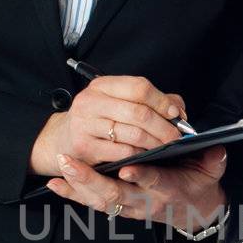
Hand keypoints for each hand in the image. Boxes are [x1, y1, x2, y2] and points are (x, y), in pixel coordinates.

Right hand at [30, 74, 185, 176]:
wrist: (64, 139)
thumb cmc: (99, 120)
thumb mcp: (120, 103)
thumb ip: (151, 102)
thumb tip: (178, 109)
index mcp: (102, 85)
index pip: (139, 87)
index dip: (162, 101)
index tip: (176, 113)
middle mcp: (90, 101)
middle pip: (138, 112)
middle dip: (163, 126)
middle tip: (176, 137)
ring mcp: (85, 124)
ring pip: (133, 134)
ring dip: (155, 143)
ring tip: (166, 147)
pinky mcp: (84, 147)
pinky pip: (122, 152)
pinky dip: (140, 155)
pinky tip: (147, 156)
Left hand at [47, 143, 229, 231]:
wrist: (193, 213)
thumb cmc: (198, 185)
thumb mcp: (211, 173)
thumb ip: (213, 161)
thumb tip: (217, 150)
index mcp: (169, 190)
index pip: (154, 183)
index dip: (142, 177)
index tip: (127, 169)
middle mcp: (145, 202)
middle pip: (116, 196)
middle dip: (92, 181)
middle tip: (72, 164)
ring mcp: (129, 207)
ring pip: (100, 201)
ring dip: (78, 185)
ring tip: (60, 168)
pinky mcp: (117, 207)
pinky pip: (91, 203)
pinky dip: (73, 194)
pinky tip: (55, 183)